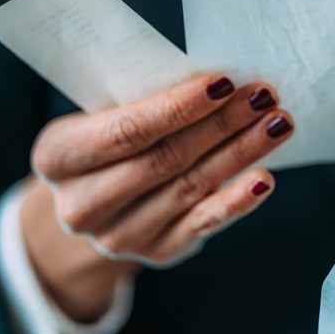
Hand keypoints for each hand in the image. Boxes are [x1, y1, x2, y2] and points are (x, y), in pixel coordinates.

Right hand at [23, 74, 293, 319]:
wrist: (97, 202)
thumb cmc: (110, 142)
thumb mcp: (105, 116)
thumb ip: (146, 103)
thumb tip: (221, 82)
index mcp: (58, 157)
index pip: (126, 130)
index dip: (178, 107)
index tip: (224, 82)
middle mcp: (82, 204)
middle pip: (165, 159)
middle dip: (222, 124)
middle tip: (264, 96)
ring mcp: (118, 235)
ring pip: (190, 187)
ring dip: (240, 153)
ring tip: (277, 124)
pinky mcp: (156, 251)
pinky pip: (202, 224)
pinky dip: (236, 201)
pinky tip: (264, 179)